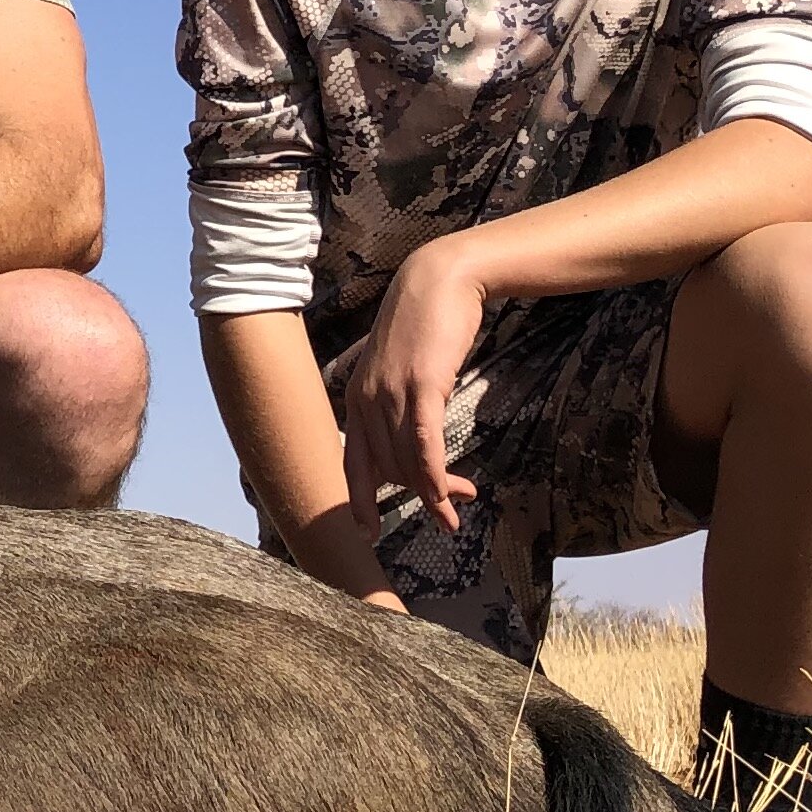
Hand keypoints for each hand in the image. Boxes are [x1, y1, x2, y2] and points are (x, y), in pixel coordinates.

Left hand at [337, 239, 490, 537]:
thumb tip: (409, 436)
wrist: (440, 280)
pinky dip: (433, 475)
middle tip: (449, 514)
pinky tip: (448, 495)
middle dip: (419, 498)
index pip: (353, 461)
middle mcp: (366, 400)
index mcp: (357, 398)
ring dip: (434, 493)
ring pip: (406, 463)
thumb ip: (398, 400)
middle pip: (387, 470)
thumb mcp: (402, 368)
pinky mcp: (421, 386)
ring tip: (458, 510)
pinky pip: (423, 444)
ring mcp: (391, 394)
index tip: (368, 531)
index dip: (360, 499)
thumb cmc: (425, 325)